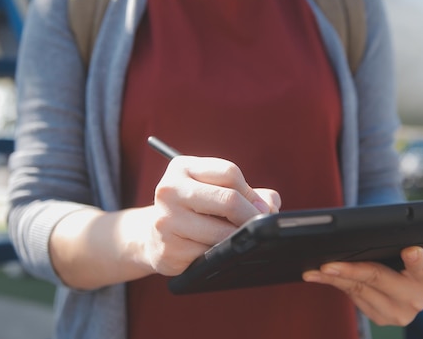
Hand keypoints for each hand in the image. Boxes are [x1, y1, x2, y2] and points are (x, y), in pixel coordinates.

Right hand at [142, 155, 280, 275]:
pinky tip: (219, 253)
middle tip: (261, 227)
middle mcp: (169, 190)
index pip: (229, 173)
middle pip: (228, 199)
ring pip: (222, 231)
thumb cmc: (195, 210)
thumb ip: (249, 193)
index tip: (260, 208)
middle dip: (251, 216)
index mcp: (182, 167)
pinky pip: (210, 254)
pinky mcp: (168, 250)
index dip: (250, 192)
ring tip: (242, 240)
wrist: (152, 238)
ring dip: (239, 239)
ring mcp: (166, 220)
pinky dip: (222, 255)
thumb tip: (270, 208)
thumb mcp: (215, 191)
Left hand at [302, 247, 422, 325]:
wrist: (409, 272)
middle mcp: (417, 300)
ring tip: (315, 269)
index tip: (410, 251)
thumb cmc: (408, 247)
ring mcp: (398, 313)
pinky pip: (352, 297)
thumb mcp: (412, 239)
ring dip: (334, 278)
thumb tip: (376, 227)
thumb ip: (402, 236)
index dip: (416, 259)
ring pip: (359, 290)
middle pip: (379, 279)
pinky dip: (335, 283)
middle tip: (329, 265)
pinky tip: (319, 276)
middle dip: (351, 270)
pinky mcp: (379, 317)